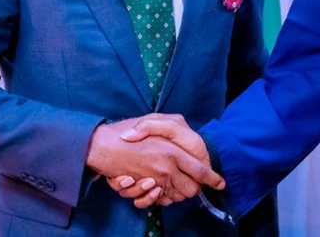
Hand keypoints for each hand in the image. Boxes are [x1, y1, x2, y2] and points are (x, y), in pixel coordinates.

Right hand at [86, 115, 223, 207]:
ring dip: (175, 193)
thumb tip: (188, 144)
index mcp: (173, 150)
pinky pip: (157, 200)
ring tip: (168, 182)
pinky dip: (158, 197)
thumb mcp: (154, 120)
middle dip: (192, 187)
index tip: (219, 183)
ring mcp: (153, 179)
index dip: (211, 179)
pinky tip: (154, 188)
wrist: (99, 145)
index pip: (200, 170)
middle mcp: (166, 167)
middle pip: (191, 189)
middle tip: (189, 181)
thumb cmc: (126, 130)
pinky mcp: (141, 189)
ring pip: (175, 196)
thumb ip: (174, 128)